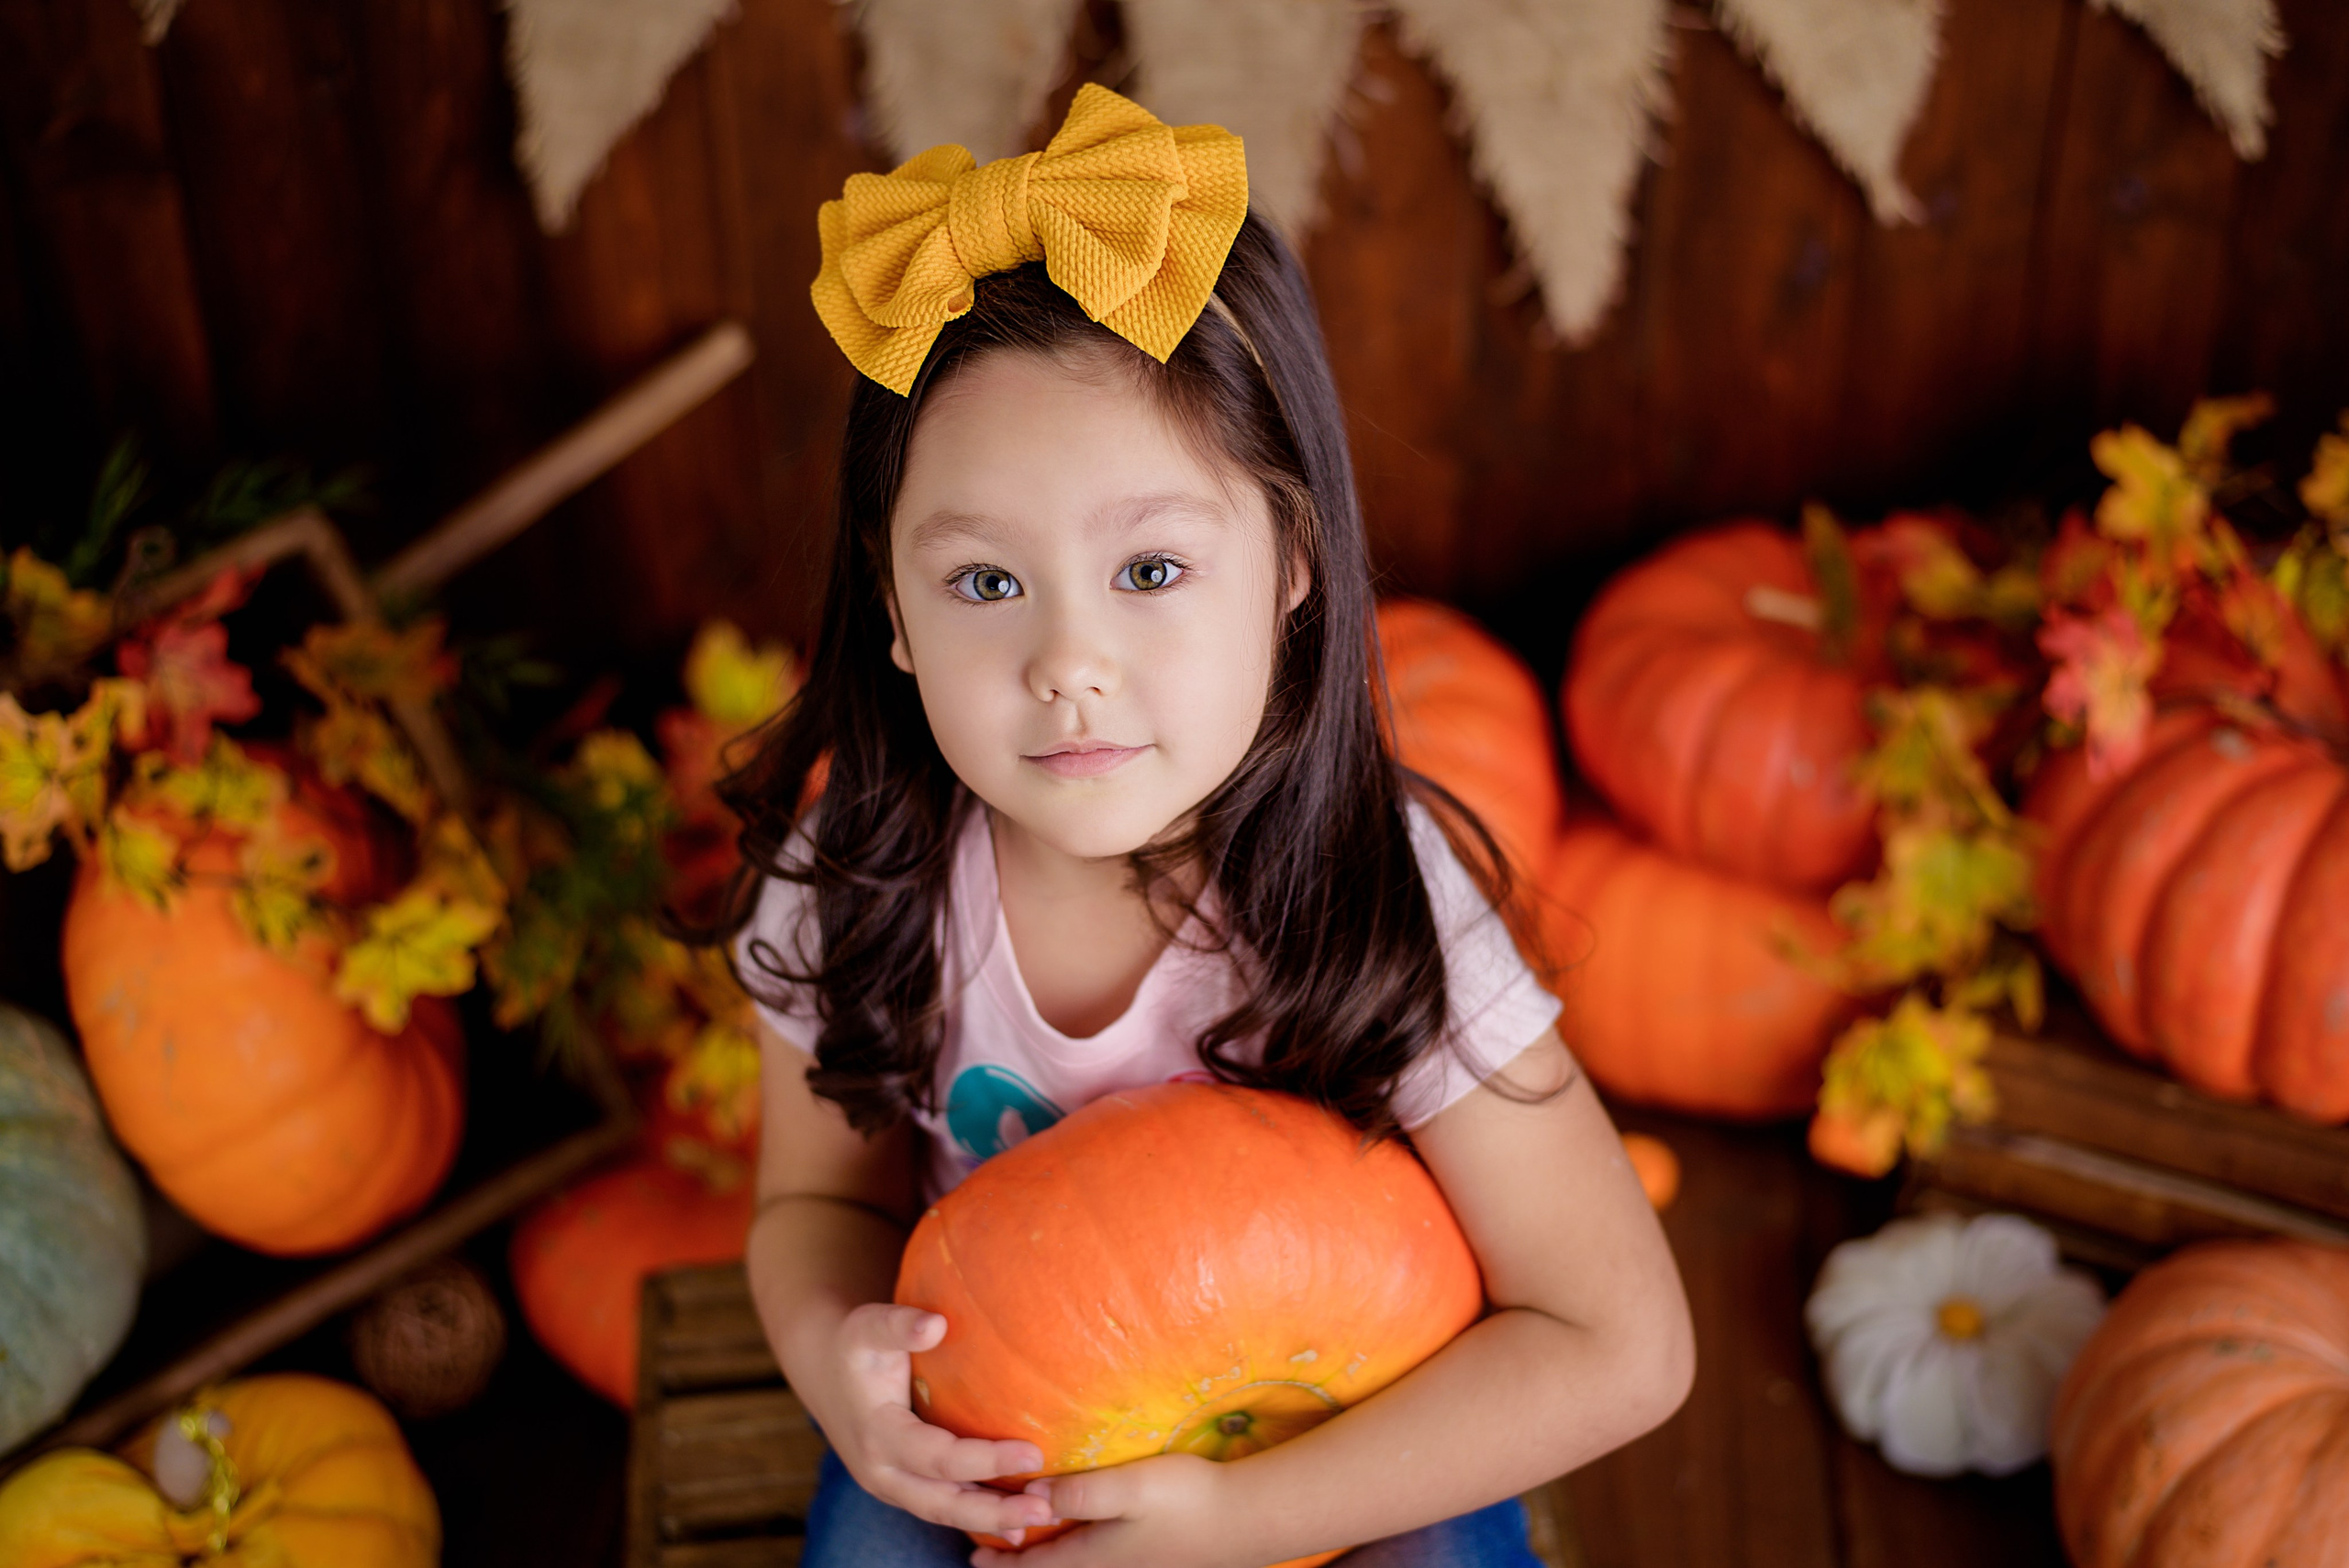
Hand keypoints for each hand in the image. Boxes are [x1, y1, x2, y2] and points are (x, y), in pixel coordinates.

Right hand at [821, 1303, 1055, 1541]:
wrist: (824, 1370)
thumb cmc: (855, 1345)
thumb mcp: (869, 1326)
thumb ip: (900, 1324)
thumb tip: (936, 1324)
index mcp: (878, 1436)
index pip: (938, 1458)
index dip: (986, 1459)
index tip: (1034, 1454)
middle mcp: (882, 1472)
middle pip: (943, 1504)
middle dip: (995, 1513)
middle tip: (1046, 1511)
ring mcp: (891, 1485)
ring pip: (944, 1513)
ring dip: (991, 1521)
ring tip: (1041, 1520)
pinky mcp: (903, 1487)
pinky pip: (942, 1508)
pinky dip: (977, 1518)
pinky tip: (1016, 1525)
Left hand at [969, 1452, 1247, 1567]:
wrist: (1248, 1520)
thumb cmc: (1187, 1500)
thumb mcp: (1128, 1487)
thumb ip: (1078, 1490)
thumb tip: (1028, 1493)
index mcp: (1092, 1559)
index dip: (1000, 1564)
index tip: (972, 1554)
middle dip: (1019, 1564)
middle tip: (991, 1550)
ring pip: (1075, 1567)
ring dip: (1048, 1558)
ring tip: (1031, 1541)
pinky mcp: (1151, 1559)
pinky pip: (1098, 1560)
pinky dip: (1075, 1552)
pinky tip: (1085, 1532)